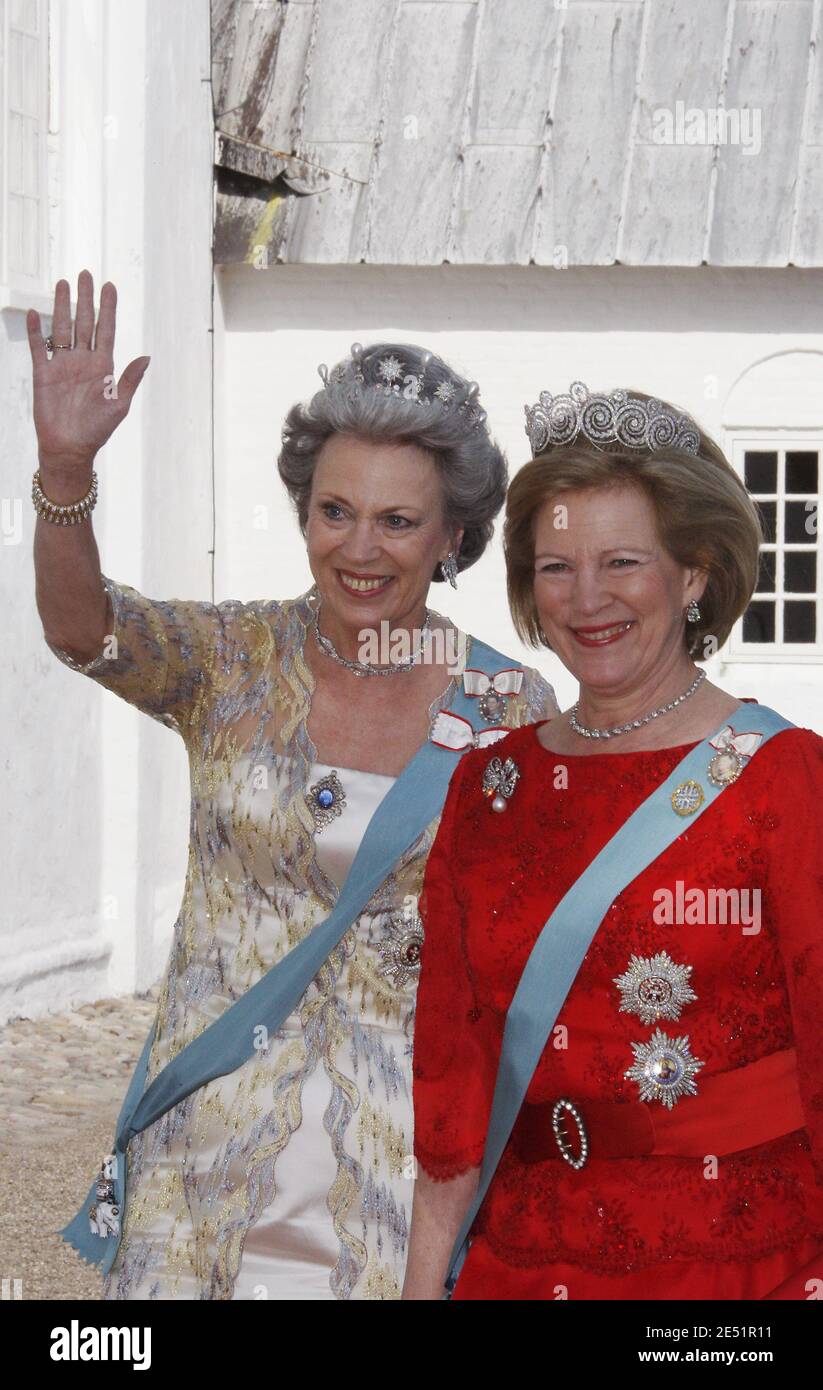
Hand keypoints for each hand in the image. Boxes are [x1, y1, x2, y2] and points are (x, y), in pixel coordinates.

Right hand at [26, 269, 149, 469]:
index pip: (106, 330)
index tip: (110, 286)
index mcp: (103, 366)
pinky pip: (39, 347)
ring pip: (62, 328)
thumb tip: (147, 356)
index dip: (108, 308)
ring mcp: (62, 365)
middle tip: (85, 274)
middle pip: (84, 322)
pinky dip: (36, 331)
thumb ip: (129, 378)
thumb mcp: (119, 404)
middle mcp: (83, 361)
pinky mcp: (43, 373)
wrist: (70, 448)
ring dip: (62, 306)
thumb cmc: (97, 430)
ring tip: (63, 284)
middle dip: (85, 298)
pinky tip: (34, 312)